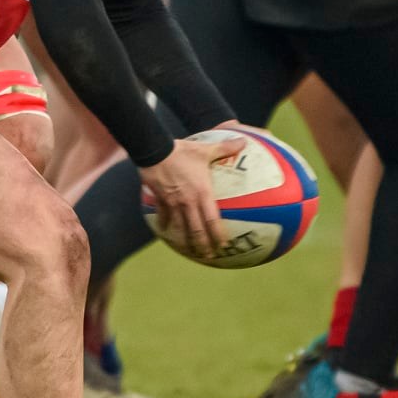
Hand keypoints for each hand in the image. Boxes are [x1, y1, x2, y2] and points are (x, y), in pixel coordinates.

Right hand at [141, 135, 236, 258]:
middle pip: (196, 230)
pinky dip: (165, 224)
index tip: (225, 246)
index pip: (212, 220)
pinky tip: (165, 230)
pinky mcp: (160, 199)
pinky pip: (163, 216)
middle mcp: (188, 202)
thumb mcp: (205, 149)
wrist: (155, 150)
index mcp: (202, 193)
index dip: (218, 235)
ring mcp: (173, 202)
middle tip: (209, 256)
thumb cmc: (182, 150)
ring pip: (180, 227)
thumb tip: (243, 141)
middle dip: (203, 245)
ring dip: (185, 241)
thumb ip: (225, 147)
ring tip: (190, 251)